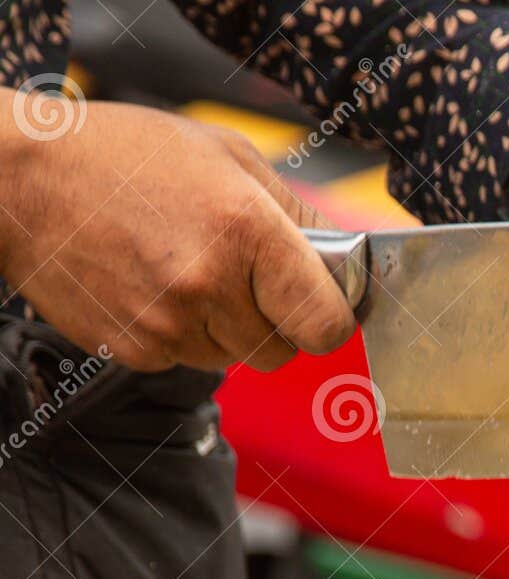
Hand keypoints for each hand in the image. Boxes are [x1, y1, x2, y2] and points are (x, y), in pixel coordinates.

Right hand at [0, 97, 354, 372]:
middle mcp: (210, 284)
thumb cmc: (126, 157)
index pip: (326, 324)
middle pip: (282, 352)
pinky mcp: (134, 350)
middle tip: (242, 280)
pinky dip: (179, 335)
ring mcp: (169, 324)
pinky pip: (185, 360)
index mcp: (247, 231)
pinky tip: (151, 286)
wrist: (20, 179)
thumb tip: (344, 257)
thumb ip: (297, 212)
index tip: (321, 308)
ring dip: (224, 329)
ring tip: (185, 270)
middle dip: (274, 323)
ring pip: (233, 359)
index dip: (330, 321)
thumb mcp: (228, 156)